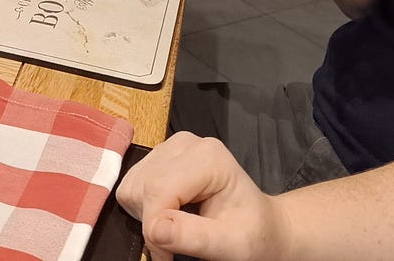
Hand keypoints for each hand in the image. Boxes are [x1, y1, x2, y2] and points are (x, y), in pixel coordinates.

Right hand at [116, 132, 285, 260]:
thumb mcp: (231, 245)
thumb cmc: (251, 235)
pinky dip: (143, 207)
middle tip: (174, 245)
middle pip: (142, 186)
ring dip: (146, 215)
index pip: (159, 190)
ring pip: (133, 185)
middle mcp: (185, 144)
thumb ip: (194, 237)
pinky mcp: (160, 157)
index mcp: (208, 157)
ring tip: (176, 227)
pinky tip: (170, 214)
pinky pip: (133, 184)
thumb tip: (155, 230)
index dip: (155, 229)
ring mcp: (170, 147)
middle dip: (152, 222)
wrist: (260, 225)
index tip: (165, 258)